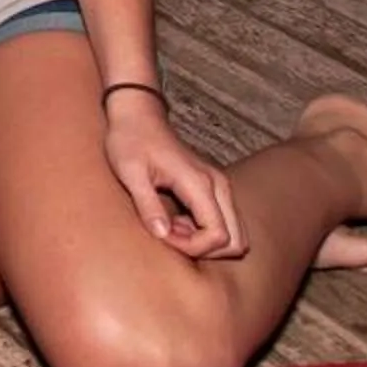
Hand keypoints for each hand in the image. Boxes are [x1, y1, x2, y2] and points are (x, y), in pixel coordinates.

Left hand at [102, 90, 242, 258]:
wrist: (138, 116)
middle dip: (204, 250)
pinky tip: (175, 221)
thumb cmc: (130, 141)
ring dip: (205, 242)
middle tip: (168, 235)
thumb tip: (162, 235)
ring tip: (170, 227)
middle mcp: (218, 186)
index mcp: (200, 183)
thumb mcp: (130, 173)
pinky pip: (224, 223)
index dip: (192, 247)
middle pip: (236, 241)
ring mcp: (220, 187)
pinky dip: (205, 233)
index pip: (218, 235)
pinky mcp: (215, 189)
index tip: (162, 235)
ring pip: (234, 234)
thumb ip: (147, 205)